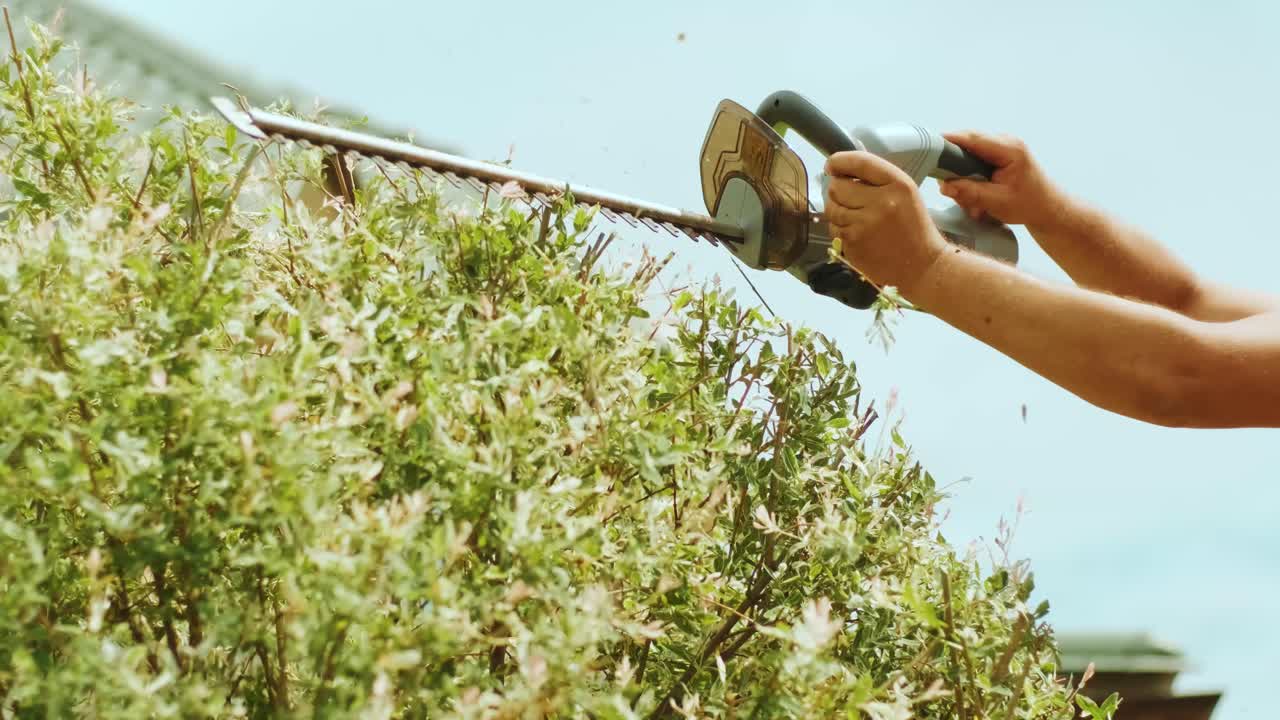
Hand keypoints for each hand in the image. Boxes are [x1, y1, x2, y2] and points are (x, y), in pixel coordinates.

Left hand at [824, 151, 946, 296]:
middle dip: (837, 189)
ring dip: (836, 209)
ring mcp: (864, 224)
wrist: (921, 265)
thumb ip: (877, 178)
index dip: (839, 160)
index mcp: (898, 185)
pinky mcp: (854, 243)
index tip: (832, 164)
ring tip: (854, 215)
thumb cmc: (913, 227)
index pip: (860, 162)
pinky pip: (834, 228)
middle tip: (846, 195)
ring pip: (831, 208)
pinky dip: (840, 228)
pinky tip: (857, 231)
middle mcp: (881, 202)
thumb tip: (841, 169)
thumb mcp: (905, 193)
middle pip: (837, 186)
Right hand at [938, 131, 1068, 229]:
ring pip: (968, 152)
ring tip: (970, 200)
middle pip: (966, 143)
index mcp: (1009, 149)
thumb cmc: (1029, 204)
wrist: (1048, 208)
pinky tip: (975, 195)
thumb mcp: (997, 202)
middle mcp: (1005, 142)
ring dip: (962, 175)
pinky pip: (973, 159)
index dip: (948, 141)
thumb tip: (945, 186)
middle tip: (948, 187)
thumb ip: (970, 192)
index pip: (972, 138)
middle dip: (953, 165)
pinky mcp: (996, 154)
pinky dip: (969, 176)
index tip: (927, 147)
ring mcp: (1001, 146)